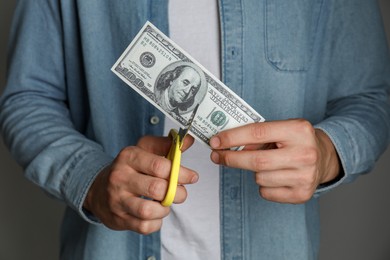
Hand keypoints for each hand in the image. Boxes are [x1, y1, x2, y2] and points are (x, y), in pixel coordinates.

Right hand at [83, 135, 197, 233]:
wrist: (99, 189)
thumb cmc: (129, 169)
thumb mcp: (144, 150)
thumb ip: (166, 145)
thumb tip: (188, 141)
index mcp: (129, 157)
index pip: (159, 166)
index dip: (181, 173)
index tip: (192, 177)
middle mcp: (120, 177)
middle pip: (156, 189)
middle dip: (177, 193)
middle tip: (180, 193)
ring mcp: (117, 200)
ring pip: (148, 210)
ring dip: (164, 209)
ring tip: (166, 203)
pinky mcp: (119, 219)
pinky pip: (144, 226)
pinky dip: (156, 222)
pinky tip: (156, 214)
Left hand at [209, 119, 339, 203]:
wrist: (324, 157)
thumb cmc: (295, 141)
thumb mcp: (281, 129)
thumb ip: (257, 136)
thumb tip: (226, 145)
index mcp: (298, 130)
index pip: (257, 132)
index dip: (232, 137)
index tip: (215, 141)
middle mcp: (305, 153)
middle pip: (257, 161)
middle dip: (231, 159)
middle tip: (217, 156)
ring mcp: (305, 176)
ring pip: (260, 178)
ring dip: (254, 172)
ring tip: (266, 164)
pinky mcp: (302, 194)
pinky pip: (266, 192)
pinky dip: (263, 185)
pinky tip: (275, 176)